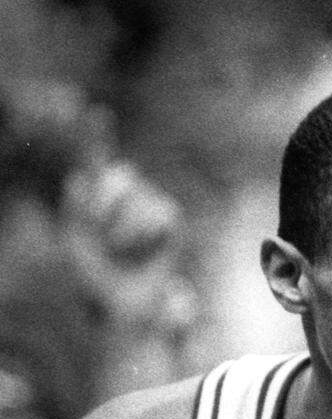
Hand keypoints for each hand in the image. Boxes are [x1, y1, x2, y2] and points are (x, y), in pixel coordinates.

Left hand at [60, 105, 196, 345]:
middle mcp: (121, 191)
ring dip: (128, 235)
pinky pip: (163, 217)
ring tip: (123, 254)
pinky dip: (152, 240)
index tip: (98, 111)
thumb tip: (77, 179)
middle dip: (109, 211)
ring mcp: (147, 202)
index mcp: (92, 194)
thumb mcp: (76, 241)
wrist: (125, 307)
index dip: (97, 134)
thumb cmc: (93, 277)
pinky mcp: (169, 220)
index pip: (94, 157)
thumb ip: (75, 208)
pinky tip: (146, 255)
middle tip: (105, 243)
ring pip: (140, 204)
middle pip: (119, 181)